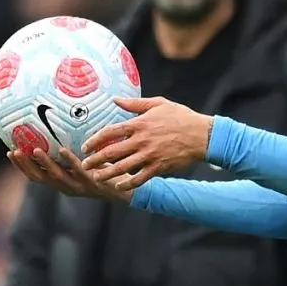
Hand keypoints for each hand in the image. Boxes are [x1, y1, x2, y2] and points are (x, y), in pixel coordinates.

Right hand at [7, 147, 132, 202]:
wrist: (126, 190)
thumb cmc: (103, 174)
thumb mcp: (83, 165)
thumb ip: (72, 156)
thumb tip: (62, 133)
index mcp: (61, 183)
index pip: (36, 176)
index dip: (22, 166)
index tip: (10, 152)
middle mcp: (66, 187)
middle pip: (40, 178)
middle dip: (25, 165)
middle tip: (14, 151)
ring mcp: (78, 186)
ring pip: (56, 175)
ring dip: (44, 163)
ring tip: (34, 149)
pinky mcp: (92, 182)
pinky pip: (78, 170)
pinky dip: (69, 159)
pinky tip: (62, 149)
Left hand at [81, 96, 212, 190]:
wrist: (202, 134)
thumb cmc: (181, 117)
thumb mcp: (159, 104)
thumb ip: (135, 104)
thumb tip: (115, 99)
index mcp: (140, 124)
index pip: (110, 132)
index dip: (95, 140)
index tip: (85, 146)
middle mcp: (142, 140)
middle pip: (111, 152)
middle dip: (95, 159)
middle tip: (84, 165)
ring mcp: (150, 155)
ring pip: (122, 167)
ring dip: (106, 173)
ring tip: (96, 177)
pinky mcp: (159, 167)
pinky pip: (139, 178)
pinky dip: (128, 183)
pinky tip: (119, 186)